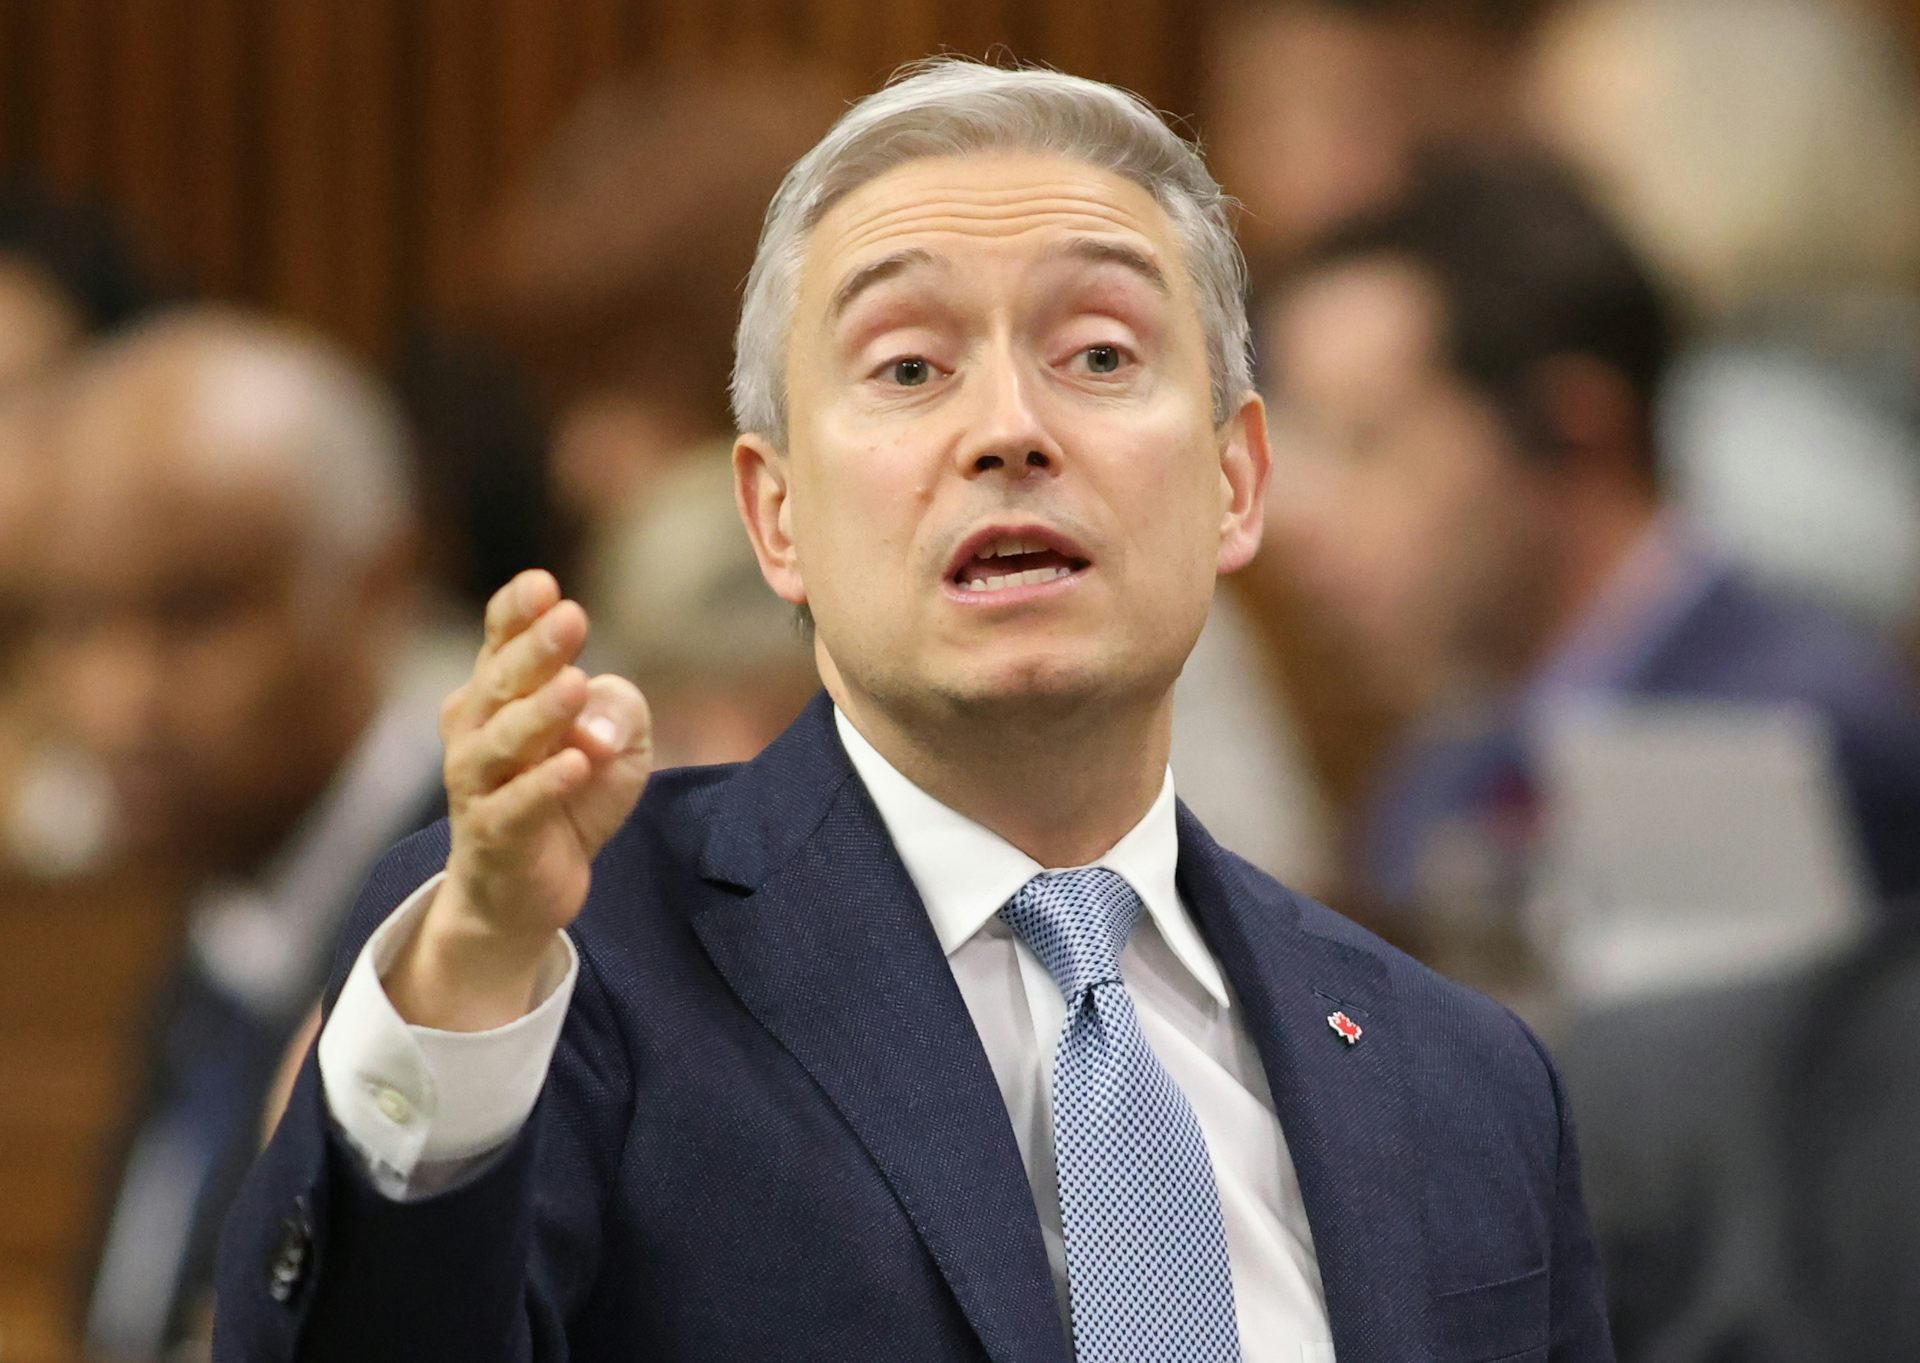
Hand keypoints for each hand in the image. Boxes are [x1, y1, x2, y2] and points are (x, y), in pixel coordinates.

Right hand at [387, 570, 651, 1029]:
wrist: (528, 889)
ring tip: (572, 685)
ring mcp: (478, 784)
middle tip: (570, 617)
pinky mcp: (495, 836)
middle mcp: (477, 729)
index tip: (544, 584)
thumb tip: (598, 717)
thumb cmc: (570, 796)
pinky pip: (516, 806)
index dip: (518, 612)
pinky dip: (544, 785)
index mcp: (501, 693)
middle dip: (534, 648)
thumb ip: (619, 710)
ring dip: (537, 713)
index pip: (500, 641)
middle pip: (501, 682)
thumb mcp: (619, 743)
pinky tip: (575, 763)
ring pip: (500, 742)